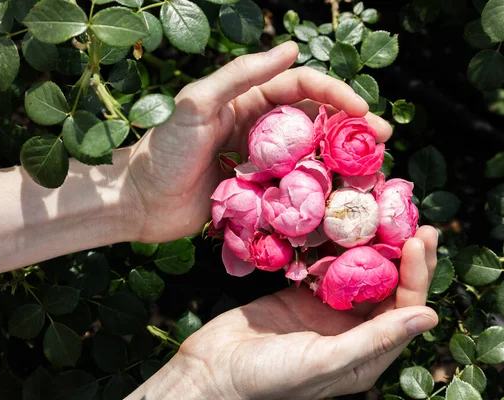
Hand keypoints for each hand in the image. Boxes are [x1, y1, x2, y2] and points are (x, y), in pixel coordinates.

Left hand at [127, 41, 392, 242]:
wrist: (139, 202)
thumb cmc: (164, 152)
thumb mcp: (196, 104)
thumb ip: (240, 76)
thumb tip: (291, 48)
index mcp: (247, 101)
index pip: (300, 87)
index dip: (334, 93)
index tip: (362, 110)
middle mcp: (257, 129)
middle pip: (313, 120)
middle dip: (349, 126)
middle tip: (382, 141)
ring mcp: (259, 163)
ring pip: (308, 155)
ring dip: (339, 160)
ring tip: (370, 172)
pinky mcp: (256, 193)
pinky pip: (292, 188)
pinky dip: (316, 191)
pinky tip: (338, 198)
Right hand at [129, 227, 437, 399]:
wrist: (213, 369)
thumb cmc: (268, 377)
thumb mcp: (325, 362)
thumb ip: (375, 339)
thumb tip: (431, 316)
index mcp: (365, 355)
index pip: (404, 311)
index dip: (415, 276)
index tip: (417, 241)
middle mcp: (351, 333)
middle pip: (389, 290)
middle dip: (405, 257)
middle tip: (417, 223)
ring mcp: (324, 311)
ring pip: (360, 275)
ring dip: (375, 248)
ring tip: (386, 217)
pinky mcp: (300, 295)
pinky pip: (326, 268)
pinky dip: (336, 248)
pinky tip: (345, 225)